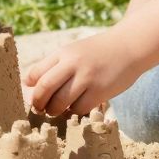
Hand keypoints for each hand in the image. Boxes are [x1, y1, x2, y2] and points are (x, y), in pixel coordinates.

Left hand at [24, 28, 141, 118]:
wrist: (129, 46)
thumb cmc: (97, 52)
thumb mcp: (74, 51)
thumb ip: (54, 64)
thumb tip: (30, 83)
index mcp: (63, 52)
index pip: (36, 72)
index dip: (30, 88)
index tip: (32, 96)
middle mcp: (73, 63)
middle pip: (45, 88)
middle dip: (38, 103)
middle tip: (39, 109)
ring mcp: (87, 78)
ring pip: (60, 102)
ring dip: (54, 110)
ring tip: (56, 110)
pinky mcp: (100, 91)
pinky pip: (79, 108)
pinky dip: (73, 111)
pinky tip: (75, 107)